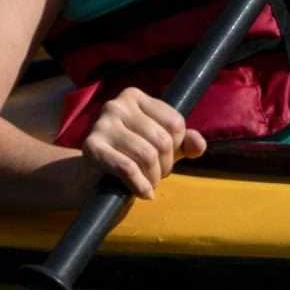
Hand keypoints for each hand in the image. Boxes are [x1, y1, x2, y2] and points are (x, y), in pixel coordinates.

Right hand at [78, 87, 206, 198]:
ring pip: (147, 155)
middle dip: (165, 166)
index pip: (175, 123)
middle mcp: (116, 105)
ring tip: (148, 183)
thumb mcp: (162, 146)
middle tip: (156, 175)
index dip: (177, 147)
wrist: (92, 176)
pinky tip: (143, 193)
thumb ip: (185, 143)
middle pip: (162, 141)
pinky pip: (127, 168)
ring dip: (154, 179)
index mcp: (134, 96)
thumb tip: (198, 144)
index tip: (165, 156)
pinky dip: (140, 186)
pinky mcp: (91, 147)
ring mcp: (101, 124)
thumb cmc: (132, 155)